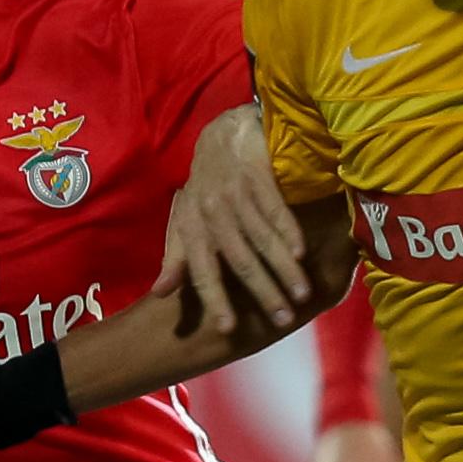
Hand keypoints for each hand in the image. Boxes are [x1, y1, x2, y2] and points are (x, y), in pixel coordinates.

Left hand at [157, 105, 306, 336]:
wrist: (223, 133)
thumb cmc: (205, 186)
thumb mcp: (186, 220)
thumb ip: (176, 258)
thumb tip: (160, 293)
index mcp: (193, 228)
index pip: (203, 270)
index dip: (215, 299)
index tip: (228, 328)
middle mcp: (211, 213)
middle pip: (238, 260)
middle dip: (262, 292)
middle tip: (282, 321)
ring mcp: (234, 192)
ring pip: (261, 238)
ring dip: (283, 269)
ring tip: (302, 295)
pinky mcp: (256, 173)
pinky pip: (274, 207)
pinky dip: (288, 230)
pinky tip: (301, 253)